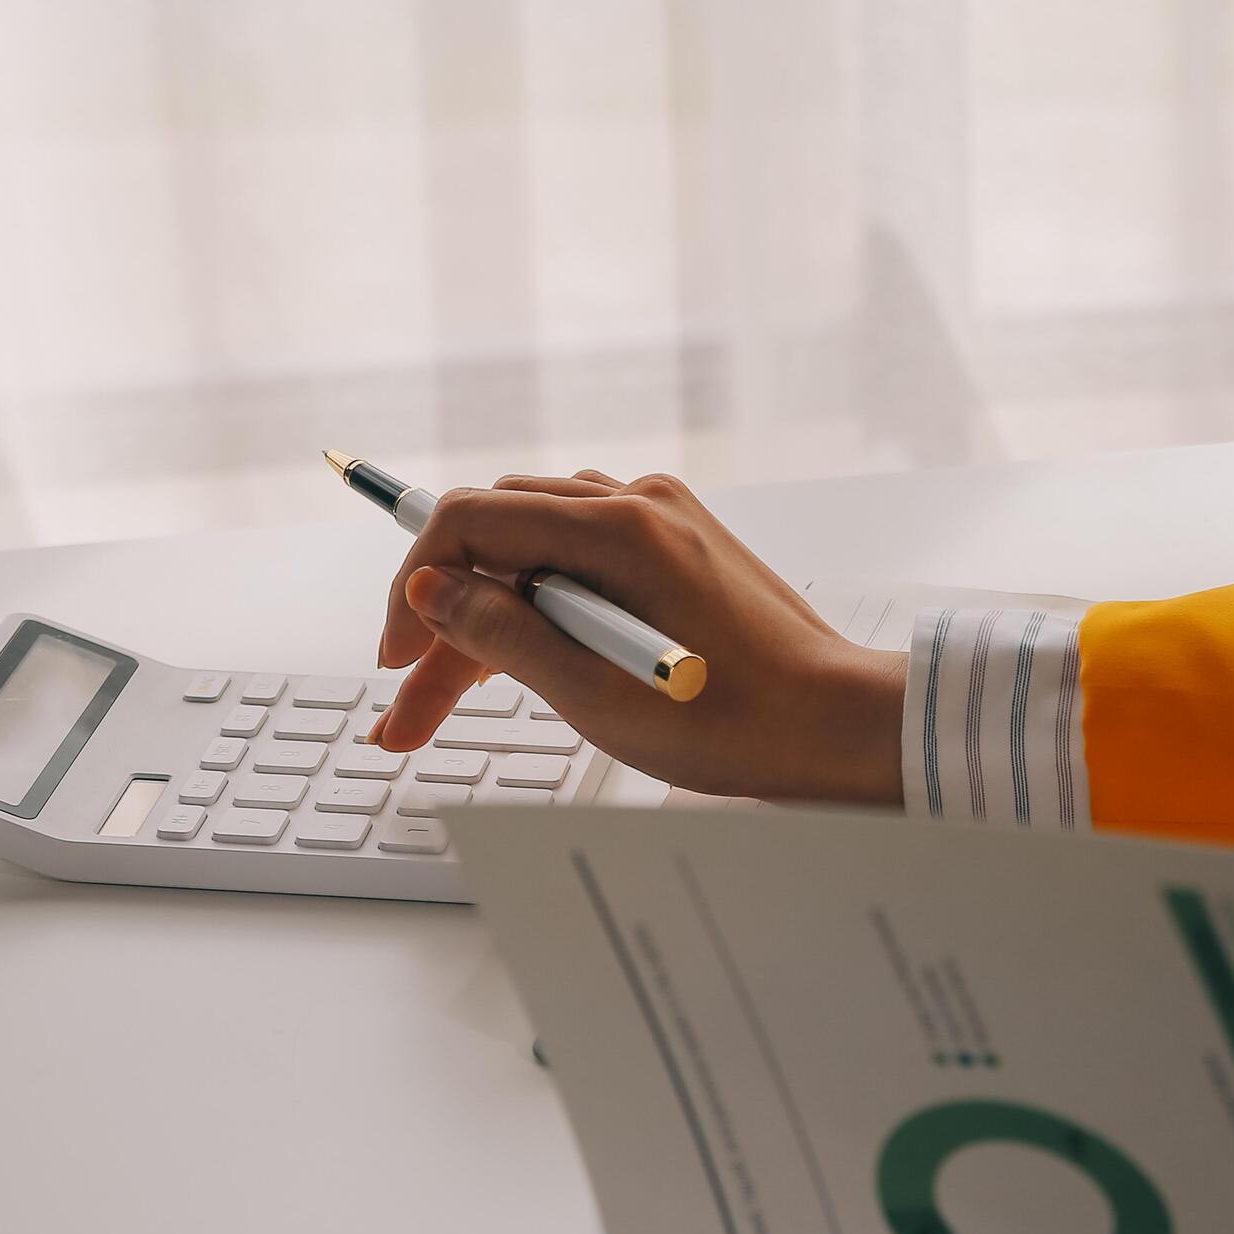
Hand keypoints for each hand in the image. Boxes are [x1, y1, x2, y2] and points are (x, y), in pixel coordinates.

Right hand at [369, 470, 906, 803]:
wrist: (839, 728)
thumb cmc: (740, 724)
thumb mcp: (595, 696)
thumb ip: (503, 636)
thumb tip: (432, 590)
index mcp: (621, 528)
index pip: (469, 521)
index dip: (414, 587)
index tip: (393, 660)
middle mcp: (641, 505)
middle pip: (497, 537)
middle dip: (442, 617)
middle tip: (406, 706)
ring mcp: (664, 522)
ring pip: (534, 553)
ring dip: (487, 621)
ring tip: (444, 704)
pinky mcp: (678, 550)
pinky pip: (581, 564)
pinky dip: (541, 613)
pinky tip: (518, 668)